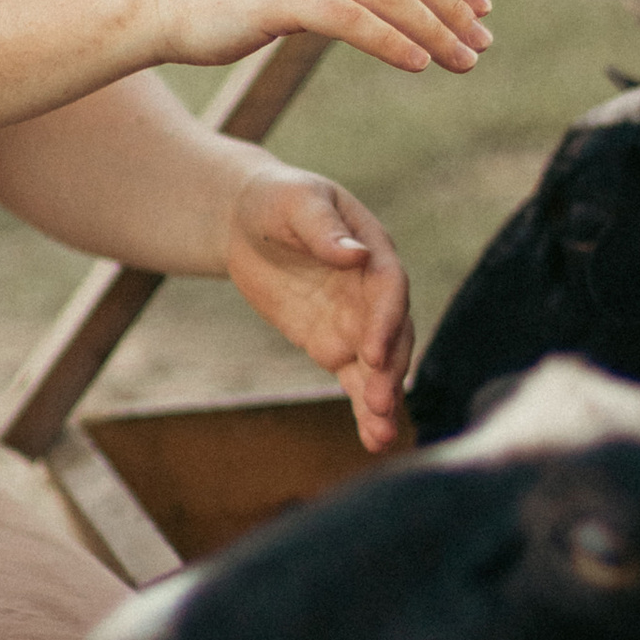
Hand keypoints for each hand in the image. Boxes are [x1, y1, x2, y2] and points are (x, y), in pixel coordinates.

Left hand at [225, 165, 414, 452]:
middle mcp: (373, 290)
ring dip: (383, 400)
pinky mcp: (335, 344)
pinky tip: (373, 439)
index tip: (374, 353)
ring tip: (382, 436)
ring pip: (379, 366)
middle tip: (379, 403)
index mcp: (373, 250)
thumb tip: (355, 255)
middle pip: (393, 334)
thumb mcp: (294, 201)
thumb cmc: (275, 200)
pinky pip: (355, 380)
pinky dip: (363, 409)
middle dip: (388, 370)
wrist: (246, 220)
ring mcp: (356, 321)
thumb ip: (324, 228)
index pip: (390, 288)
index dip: (386, 320)